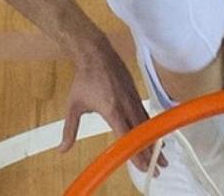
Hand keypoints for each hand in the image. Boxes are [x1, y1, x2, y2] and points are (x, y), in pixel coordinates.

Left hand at [59, 41, 166, 171]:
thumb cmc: (84, 80)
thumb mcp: (73, 106)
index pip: (125, 136)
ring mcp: (133, 99)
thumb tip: (62, 149)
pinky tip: (154, 136)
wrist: (96, 54)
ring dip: (154, 141)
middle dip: (150, 153)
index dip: (134, 152)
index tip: (142, 166)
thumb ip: (69, 130)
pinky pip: (145, 114)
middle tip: (158, 168)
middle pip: (141, 134)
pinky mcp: (136, 94)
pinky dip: (151, 128)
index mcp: (111, 110)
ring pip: (146, 124)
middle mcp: (126, 106)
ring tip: (161, 157)